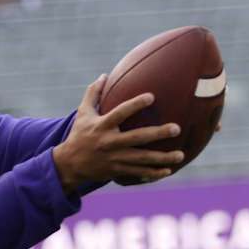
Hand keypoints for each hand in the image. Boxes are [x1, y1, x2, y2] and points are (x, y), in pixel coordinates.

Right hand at [52, 75, 184, 192]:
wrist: (69, 165)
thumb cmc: (78, 135)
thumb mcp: (82, 114)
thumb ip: (93, 94)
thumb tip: (104, 75)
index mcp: (102, 126)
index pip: (120, 113)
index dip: (135, 105)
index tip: (152, 96)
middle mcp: (110, 143)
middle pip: (137, 138)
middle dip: (157, 134)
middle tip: (176, 128)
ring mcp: (114, 159)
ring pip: (141, 159)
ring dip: (161, 158)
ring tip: (180, 155)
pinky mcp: (117, 171)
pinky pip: (137, 173)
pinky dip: (153, 173)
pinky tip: (168, 171)